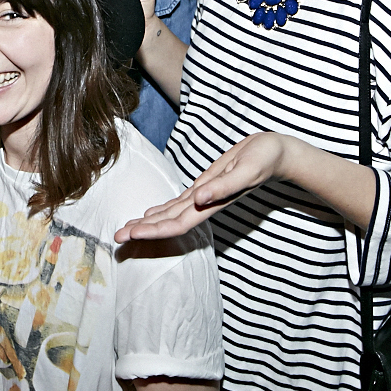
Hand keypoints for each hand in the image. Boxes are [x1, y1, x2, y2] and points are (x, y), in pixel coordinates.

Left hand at [114, 132, 292, 242]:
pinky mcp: (205, 186)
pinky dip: (161, 211)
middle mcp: (205, 204)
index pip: (177, 223)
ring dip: (147, 223)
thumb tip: (200, 198)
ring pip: (170, 215)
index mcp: (212, 204)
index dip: (153, 230)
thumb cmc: (264, 160)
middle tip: (115, 237)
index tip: (132, 234)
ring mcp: (204, 197)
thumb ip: (224, 186)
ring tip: (125, 230)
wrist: (275, 153)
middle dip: (142, 231)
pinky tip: (149, 214)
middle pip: (167, 223)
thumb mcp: (246, 170)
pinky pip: (178, 203)